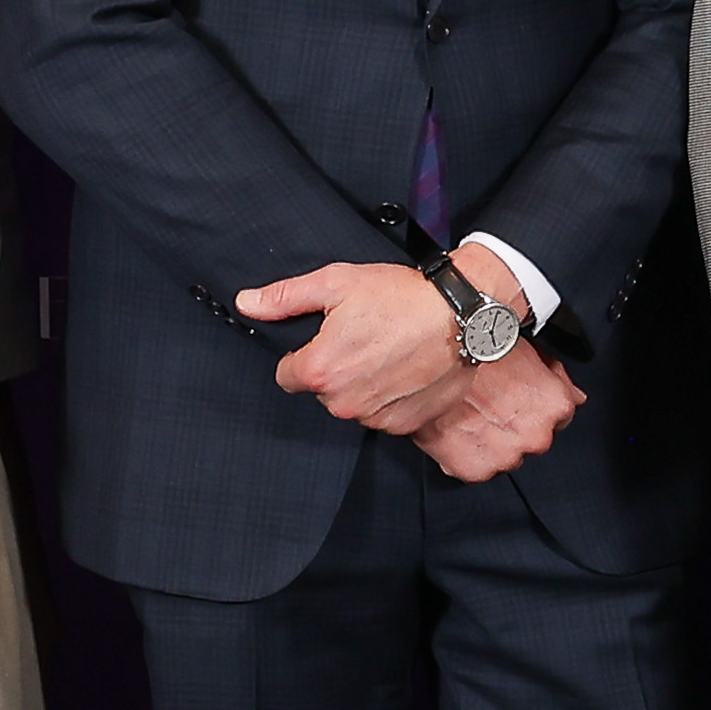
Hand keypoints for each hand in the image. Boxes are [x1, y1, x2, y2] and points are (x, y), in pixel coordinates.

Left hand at [239, 258, 466, 429]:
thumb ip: (285, 298)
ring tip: (391, 353)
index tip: (329, 339)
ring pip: (355, 405)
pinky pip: (385, 416)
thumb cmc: (401, 297)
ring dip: (365, 385)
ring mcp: (376, 417)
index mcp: (319, 370)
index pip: (287, 375)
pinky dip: (393, 398)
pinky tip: (408, 370)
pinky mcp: (405, 425)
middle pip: (323, 392)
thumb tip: (247, 303)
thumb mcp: (337, 283)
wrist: (463, 317)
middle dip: (337, 370)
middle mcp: (343, 402)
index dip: (305, 355)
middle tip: (366, 340)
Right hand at [409, 341, 579, 481]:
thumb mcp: (528, 350)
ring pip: (505, 456)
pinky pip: (476, 468)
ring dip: (492, 442)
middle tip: (489, 404)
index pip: (561, 417)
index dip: (537, 406)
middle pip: (533, 439)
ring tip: (469, 415)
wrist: (432, 360)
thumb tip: (576, 396)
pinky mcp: (475, 469)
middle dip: (516, 426)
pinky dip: (466, 454)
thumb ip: (556, 379)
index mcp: (555, 406)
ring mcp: (507, 456)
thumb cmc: (477, 347)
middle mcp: (537, 436)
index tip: (518, 399)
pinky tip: (456, 429)